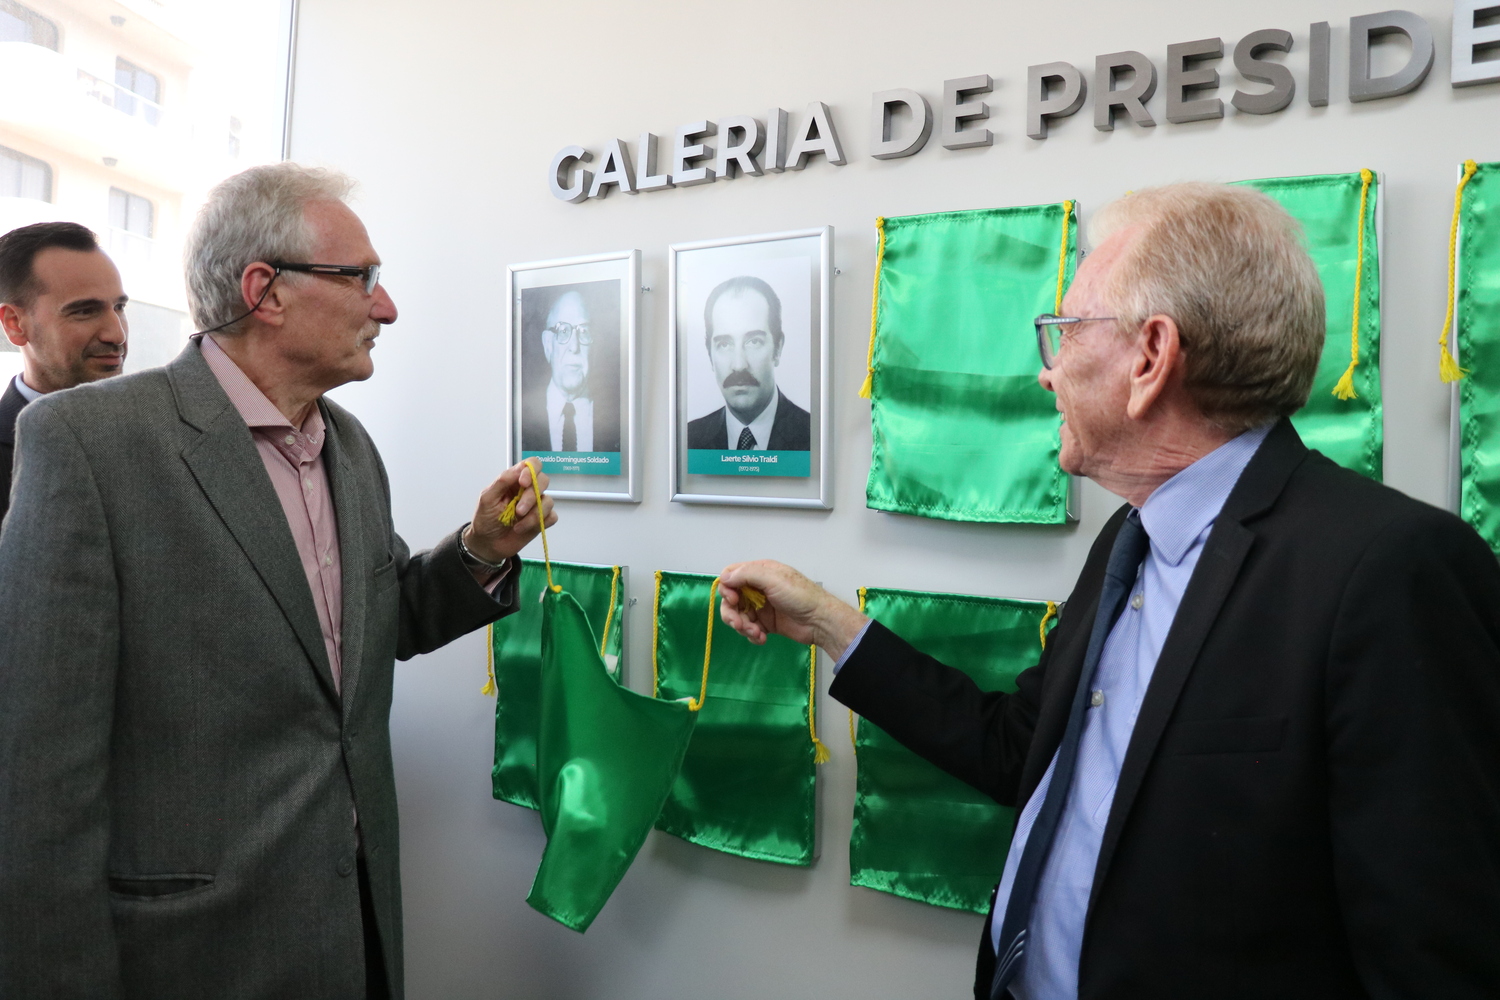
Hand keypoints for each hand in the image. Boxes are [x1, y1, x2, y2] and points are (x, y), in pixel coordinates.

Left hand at [463, 461, 557, 563]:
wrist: (488, 544)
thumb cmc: (485, 519)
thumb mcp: (487, 498)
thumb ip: (502, 481)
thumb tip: (520, 468)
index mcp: (515, 481)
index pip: (532, 465)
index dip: (532, 470)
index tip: (523, 483)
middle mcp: (528, 491)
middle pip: (544, 480)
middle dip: (532, 495)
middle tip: (519, 510)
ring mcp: (536, 506)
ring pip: (549, 501)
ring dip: (534, 514)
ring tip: (517, 524)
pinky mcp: (542, 521)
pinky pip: (552, 516)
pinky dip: (539, 522)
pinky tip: (523, 528)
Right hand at [718, 560, 866, 657]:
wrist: (820, 621)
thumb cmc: (799, 596)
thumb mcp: (773, 579)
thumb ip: (747, 575)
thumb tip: (723, 578)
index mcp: (759, 572)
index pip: (731, 575)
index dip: (727, 588)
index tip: (734, 600)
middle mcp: (757, 588)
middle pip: (731, 599)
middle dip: (732, 613)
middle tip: (740, 625)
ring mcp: (761, 607)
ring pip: (738, 616)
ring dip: (742, 626)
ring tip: (755, 634)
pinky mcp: (765, 623)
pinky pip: (749, 629)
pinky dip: (751, 635)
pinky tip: (761, 638)